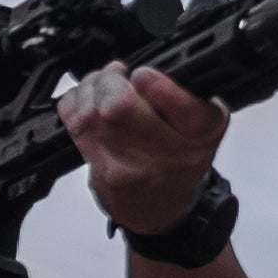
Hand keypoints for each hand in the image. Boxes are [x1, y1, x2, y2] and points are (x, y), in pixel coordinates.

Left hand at [65, 63, 228, 240]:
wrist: (161, 211)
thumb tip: (144, 65)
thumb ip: (183, 93)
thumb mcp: (203, 124)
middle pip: (120, 107)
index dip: (153, 83)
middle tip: (118, 74)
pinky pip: (74, 126)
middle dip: (111, 80)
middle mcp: (167, 153)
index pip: (179, 105)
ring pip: (91, 114)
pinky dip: (74, 103)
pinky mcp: (101, 172)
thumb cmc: (181, 162)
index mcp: (201, 132)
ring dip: (90, 88)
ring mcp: (130, 167)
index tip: (144, 76)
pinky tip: (86, 100)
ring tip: (102, 84)